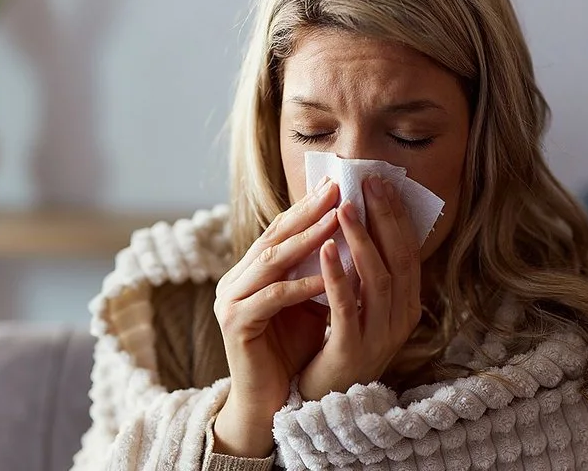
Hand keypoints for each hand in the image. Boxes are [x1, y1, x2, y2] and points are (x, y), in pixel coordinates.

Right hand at [212, 178, 338, 457]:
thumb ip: (321, 270)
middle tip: (338, 188)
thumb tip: (355, 233)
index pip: (281, 231)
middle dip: (309, 212)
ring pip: (272, 261)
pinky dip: (302, 285)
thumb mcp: (312, 302)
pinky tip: (328, 275)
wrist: (270, 402)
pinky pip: (273, 297)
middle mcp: (235, 281)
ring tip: (338, 219)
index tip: (338, 184)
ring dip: (308, 239)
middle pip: (275, 237)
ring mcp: (231, 301)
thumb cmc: (294, 351)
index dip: (309, 207)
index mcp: (250, 272)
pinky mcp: (236, 324)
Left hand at [299, 176, 423, 400]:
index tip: (380, 182)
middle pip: (398, 259)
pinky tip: (325, 249)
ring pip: (377, 279)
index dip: (396, 217)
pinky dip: (338, 275)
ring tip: (344, 208)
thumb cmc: (336, 347)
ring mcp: (380, 336)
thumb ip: (365, 272)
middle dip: (384, 218)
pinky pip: (347, 306)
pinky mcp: (353, 350)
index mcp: (406, 307)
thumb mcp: (360, 307)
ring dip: (361, 239)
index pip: (408, 253)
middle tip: (368, 182)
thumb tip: (357, 219)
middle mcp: (400, 320)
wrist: (321, 402)